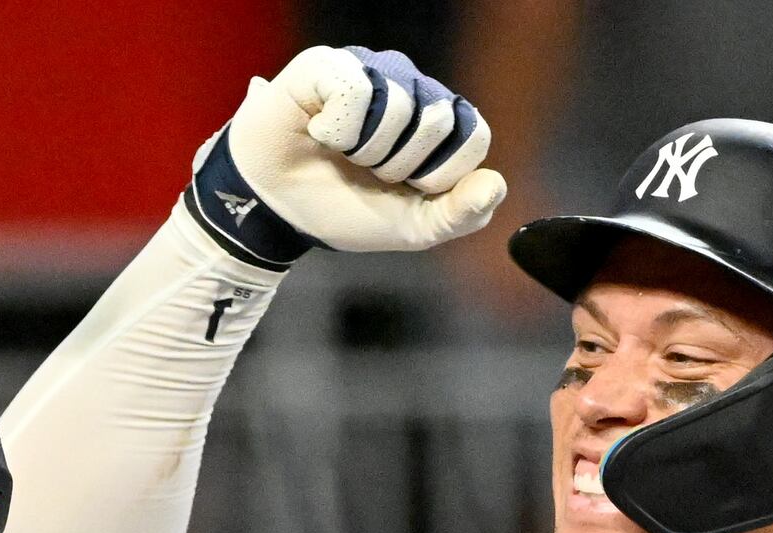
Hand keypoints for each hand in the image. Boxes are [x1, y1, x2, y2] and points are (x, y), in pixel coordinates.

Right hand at [224, 46, 505, 255]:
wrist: (278, 212)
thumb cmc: (343, 209)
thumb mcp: (411, 228)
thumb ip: (460, 214)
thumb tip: (495, 184)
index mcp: (436, 122)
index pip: (473, 136)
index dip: (439, 175)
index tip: (405, 187)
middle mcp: (409, 87)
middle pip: (439, 121)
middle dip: (399, 165)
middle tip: (366, 170)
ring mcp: (370, 69)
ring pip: (397, 106)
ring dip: (364, 150)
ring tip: (339, 152)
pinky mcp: (328, 64)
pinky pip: (355, 89)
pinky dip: (335, 128)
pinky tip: (318, 131)